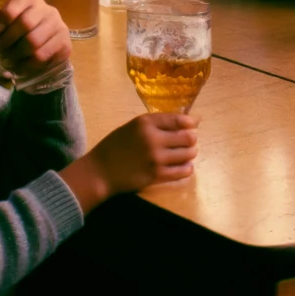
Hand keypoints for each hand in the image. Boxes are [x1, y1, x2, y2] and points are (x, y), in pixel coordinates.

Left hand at [0, 0, 71, 77]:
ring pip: (34, 41)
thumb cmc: (19, 32)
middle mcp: (46, 9)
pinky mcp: (65, 42)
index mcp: (28, 0)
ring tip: (8, 62)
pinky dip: (26, 65)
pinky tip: (20, 67)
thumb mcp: (5, 25)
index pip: (12, 9)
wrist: (46, 43)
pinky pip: (42, 56)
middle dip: (7, 42)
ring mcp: (58, 25)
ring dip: (16, 55)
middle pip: (25, 24)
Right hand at [61, 113, 198, 212]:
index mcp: (146, 122)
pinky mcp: (156, 176)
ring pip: (187, 154)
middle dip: (191, 138)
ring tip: (187, 154)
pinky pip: (182, 171)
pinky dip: (187, 168)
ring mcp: (156, 158)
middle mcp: (153, 138)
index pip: (178, 119)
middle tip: (189, 141)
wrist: (100, 171)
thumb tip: (183, 121)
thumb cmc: (115, 145)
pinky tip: (185, 167)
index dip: (191, 122)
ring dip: (190, 153)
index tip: (194, 124)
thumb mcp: (133, 126)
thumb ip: (156, 124)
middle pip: (187, 137)